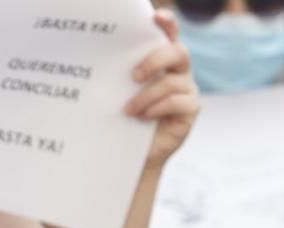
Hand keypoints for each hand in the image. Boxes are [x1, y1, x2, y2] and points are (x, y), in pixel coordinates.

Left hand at [126, 9, 200, 170]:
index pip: (169, 35)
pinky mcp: (190, 109)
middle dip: (155, 61)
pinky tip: (142, 117)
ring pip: (172, 82)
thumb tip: (93, 60)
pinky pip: (177, 101)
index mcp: (160, 62)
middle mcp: (178, 72)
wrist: (132, 154)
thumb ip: (118, 76)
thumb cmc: (122, 120)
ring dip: (146, 96)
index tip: (156, 17)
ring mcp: (187, 90)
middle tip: (133, 76)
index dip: (167, 23)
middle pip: (177, 52)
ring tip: (128, 111)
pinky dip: (156, 108)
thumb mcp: (117, 95)